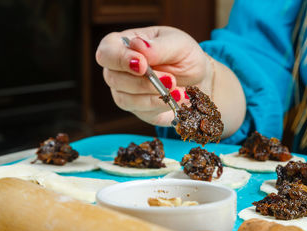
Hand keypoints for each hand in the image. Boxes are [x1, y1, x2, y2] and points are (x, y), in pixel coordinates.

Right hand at [95, 26, 212, 126]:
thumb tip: (137, 46)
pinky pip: (140, 111)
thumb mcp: (178, 44)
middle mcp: (119, 69)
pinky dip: (159, 105)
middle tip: (171, 80)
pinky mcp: (137, 109)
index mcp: (125, 44)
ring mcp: (125, 91)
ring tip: (179, 91)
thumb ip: (158, 47)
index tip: (143, 65)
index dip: (120, 59)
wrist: (199, 80)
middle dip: (144, 82)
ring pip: (124, 99)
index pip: (107, 51)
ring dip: (153, 96)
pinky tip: (176, 98)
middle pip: (113, 78)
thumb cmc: (184, 56)